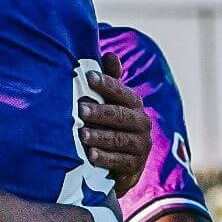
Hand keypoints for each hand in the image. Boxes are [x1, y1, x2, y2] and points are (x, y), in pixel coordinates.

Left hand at [78, 54, 152, 195]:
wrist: (120, 167)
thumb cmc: (110, 126)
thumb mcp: (110, 104)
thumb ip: (110, 82)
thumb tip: (110, 54)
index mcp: (134, 105)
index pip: (122, 92)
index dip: (106, 84)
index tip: (88, 77)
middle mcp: (142, 124)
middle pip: (121, 116)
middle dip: (100, 112)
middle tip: (80, 108)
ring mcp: (140, 147)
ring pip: (119, 139)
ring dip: (100, 136)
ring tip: (81, 134)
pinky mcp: (134, 167)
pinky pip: (119, 162)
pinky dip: (105, 158)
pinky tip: (90, 155)